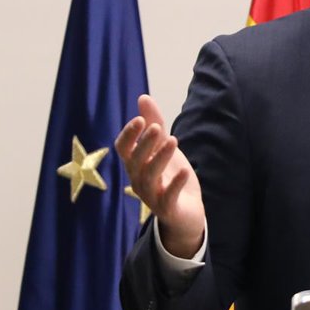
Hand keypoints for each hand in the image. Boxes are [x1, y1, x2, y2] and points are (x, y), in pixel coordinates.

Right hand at [115, 94, 205, 258]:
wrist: (186, 212)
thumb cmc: (170, 176)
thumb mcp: (163, 148)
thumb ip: (154, 124)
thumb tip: (143, 97)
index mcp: (135, 165)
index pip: (123, 148)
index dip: (129, 135)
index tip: (139, 119)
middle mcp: (138, 180)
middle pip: (136, 160)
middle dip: (145, 144)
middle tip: (156, 127)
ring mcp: (151, 196)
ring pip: (150, 176)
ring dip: (161, 157)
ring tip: (174, 140)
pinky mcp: (167, 208)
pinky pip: (168, 197)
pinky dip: (175, 184)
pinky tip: (185, 171)